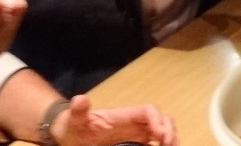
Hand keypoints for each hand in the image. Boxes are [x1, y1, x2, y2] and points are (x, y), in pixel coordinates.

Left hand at [53, 94, 176, 145]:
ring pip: (162, 130)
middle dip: (169, 130)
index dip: (158, 120)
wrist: (70, 135)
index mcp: (124, 115)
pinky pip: (154, 143)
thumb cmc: (74, 127)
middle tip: (170, 145)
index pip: (148, 111)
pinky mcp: (135, 143)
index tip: (160, 136)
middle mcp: (134, 122)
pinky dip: (163, 145)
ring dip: (170, 138)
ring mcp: (136, 133)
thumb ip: (79, 111)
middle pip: (161, 119)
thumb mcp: (74, 120)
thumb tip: (80, 99)